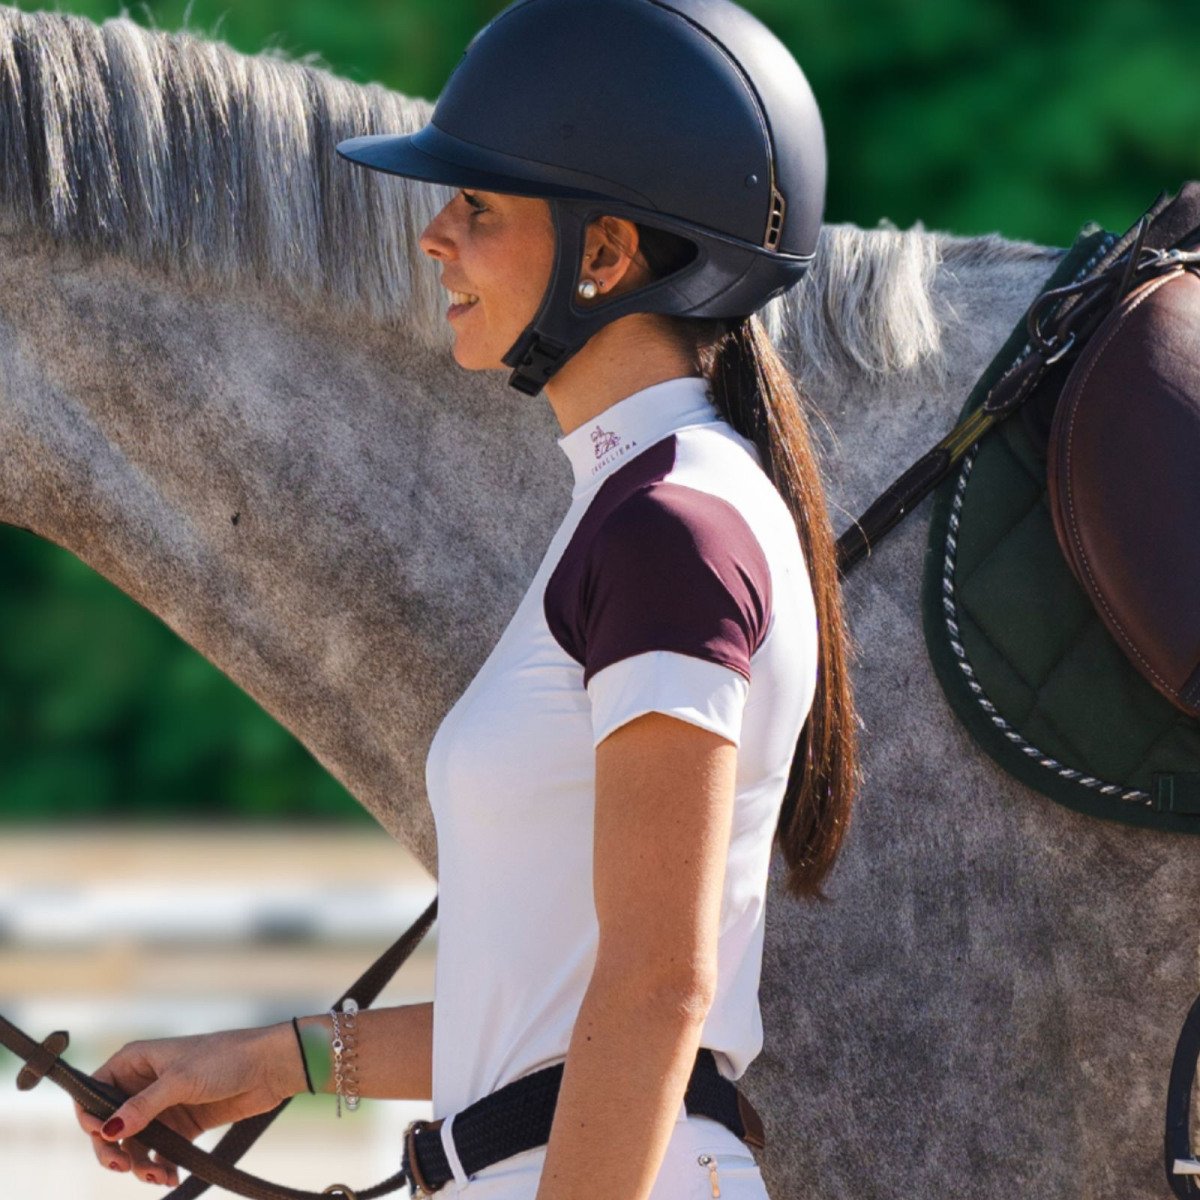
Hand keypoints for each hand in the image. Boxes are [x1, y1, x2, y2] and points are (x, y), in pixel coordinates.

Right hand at [73, 1022, 300, 1187]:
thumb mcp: (181, 1080)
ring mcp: (162, 1107)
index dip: (89, 1117)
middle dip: (111, 1150)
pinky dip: (159, 1168)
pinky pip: (159, 1153)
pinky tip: (171, 1177)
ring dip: (139, 1165)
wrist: (271, 1067)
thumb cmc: (226, 1058)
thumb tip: (108, 1131)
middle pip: (108, 1125)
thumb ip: (144, 1107)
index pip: (94, 1091)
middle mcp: (143, 1083)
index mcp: (136, 1061)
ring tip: (158, 1176)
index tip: (102, 1137)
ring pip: (133, 1145)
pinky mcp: (182, 1125)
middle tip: (123, 1168)